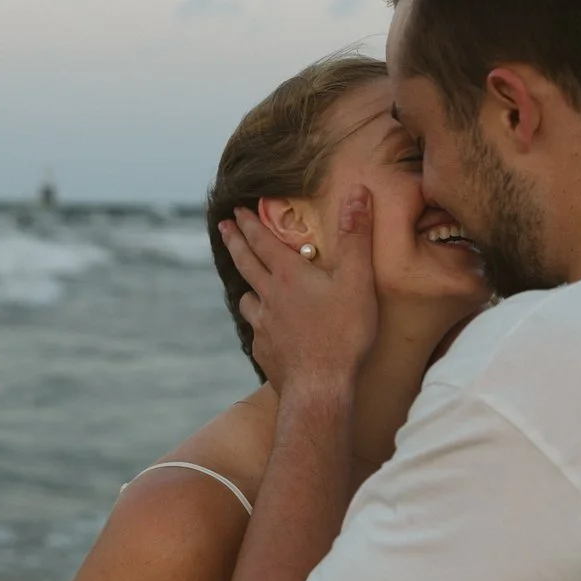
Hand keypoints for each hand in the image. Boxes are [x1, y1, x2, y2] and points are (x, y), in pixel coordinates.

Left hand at [219, 187, 378, 395]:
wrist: (319, 388)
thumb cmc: (342, 334)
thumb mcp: (357, 280)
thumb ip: (355, 236)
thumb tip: (357, 192)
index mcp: (287, 276)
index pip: (262, 241)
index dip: (249, 224)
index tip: (236, 211)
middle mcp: (268, 297)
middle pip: (245, 263)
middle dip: (235, 242)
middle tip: (223, 227)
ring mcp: (263, 326)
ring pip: (248, 300)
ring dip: (246, 286)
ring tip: (246, 283)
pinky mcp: (265, 351)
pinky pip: (257, 330)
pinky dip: (259, 323)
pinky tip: (265, 328)